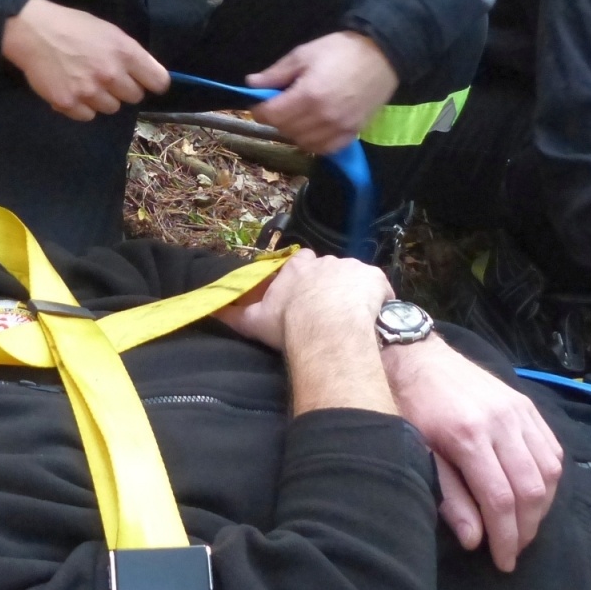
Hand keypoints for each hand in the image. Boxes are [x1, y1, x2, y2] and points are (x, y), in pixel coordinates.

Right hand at [1, 0, 169, 120]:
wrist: (32, 31)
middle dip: (124, 88)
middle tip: (107, 77)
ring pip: (111, 108)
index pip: (158, 81)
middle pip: (135, 97)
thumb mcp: (108, 31)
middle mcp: (110, 74)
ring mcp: (89, 91)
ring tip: (86, 82)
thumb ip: (129, 53)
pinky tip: (73, 90)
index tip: (146, 82)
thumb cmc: (72, 26)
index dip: (153, 82)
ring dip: (103, 98)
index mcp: (124, 52)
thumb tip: (146, 74)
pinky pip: (88, 116)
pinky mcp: (69, 104)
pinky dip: (82, 107)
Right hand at [217, 248, 393, 350]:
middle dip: (329, 284)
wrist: (326, 328)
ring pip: (354, 277)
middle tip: (328, 309)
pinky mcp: (375, 278)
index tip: (304, 290)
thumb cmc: (289, 322)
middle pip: (328, 269)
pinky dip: (377, 299)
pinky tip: (373, 318)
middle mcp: (325, 261)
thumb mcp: (255, 321)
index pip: (301, 260)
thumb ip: (234, 314)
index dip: (304, 274)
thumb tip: (212, 310)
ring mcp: (352, 267)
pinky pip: (378, 288)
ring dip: (353, 292)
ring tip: (352, 317)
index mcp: (298, 267)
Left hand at [246, 32, 399, 154]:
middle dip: (276, 119)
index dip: (261, 110)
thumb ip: (276, 73)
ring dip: (294, 132)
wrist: (383, 56)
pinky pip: (324, 149)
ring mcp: (339, 128)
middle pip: (285, 130)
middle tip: (280, 105)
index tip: (261, 102)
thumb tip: (251, 84)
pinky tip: (313, 128)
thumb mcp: (304, 54)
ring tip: (297, 115)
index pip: (272, 115)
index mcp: (308, 95)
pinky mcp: (352, 134)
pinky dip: (313, 142)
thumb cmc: (341, 50)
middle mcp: (323, 117)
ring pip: (303, 142)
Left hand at [382, 339, 563, 572]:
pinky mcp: (526, 405)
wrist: (417, 356)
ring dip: (542, 508)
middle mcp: (501, 422)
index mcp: (468, 435)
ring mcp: (518, 411)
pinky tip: (535, 495)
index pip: (500, 499)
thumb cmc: (409, 407)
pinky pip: (552, 449)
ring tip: (523, 528)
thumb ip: (448, 496)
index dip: (506, 538)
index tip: (503, 562)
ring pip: (549, 471)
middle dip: (526, 529)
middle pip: (531, 489)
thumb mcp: (417, 451)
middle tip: (513, 550)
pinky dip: (549, 479)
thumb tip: (474, 539)